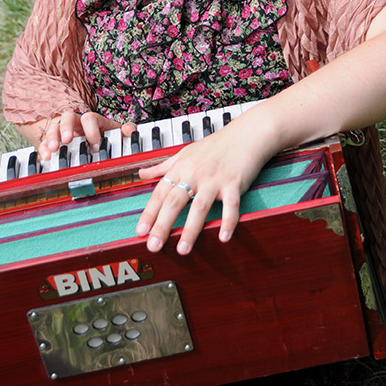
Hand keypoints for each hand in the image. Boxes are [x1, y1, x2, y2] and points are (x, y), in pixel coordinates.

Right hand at [37, 111, 135, 161]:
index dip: (91, 131)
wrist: (88, 140)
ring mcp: (62, 132)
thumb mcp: (115, 132)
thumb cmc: (101, 135)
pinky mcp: (52, 142)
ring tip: (52, 150)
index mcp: (91, 120)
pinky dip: (43, 149)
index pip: (89, 118)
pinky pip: (44, 143)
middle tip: (67, 140)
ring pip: (53, 128)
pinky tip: (44, 157)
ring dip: (51, 138)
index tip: (95, 146)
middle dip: (66, 128)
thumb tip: (130, 129)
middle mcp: (75, 123)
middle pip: (67, 117)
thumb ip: (125, 130)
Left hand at [136, 122, 265, 255]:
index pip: (159, 193)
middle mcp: (194, 174)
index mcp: (181, 168)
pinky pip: (231, 205)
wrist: (245, 135)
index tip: (140, 232)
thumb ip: (162, 166)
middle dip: (163, 225)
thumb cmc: (214, 146)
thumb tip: (141, 174)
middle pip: (175, 201)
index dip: (149, 213)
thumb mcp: (183, 153)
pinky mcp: (234, 183)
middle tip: (153, 246)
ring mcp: (214, 179)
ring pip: (199, 206)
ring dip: (191, 230)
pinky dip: (228, 221)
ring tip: (183, 250)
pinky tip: (223, 237)